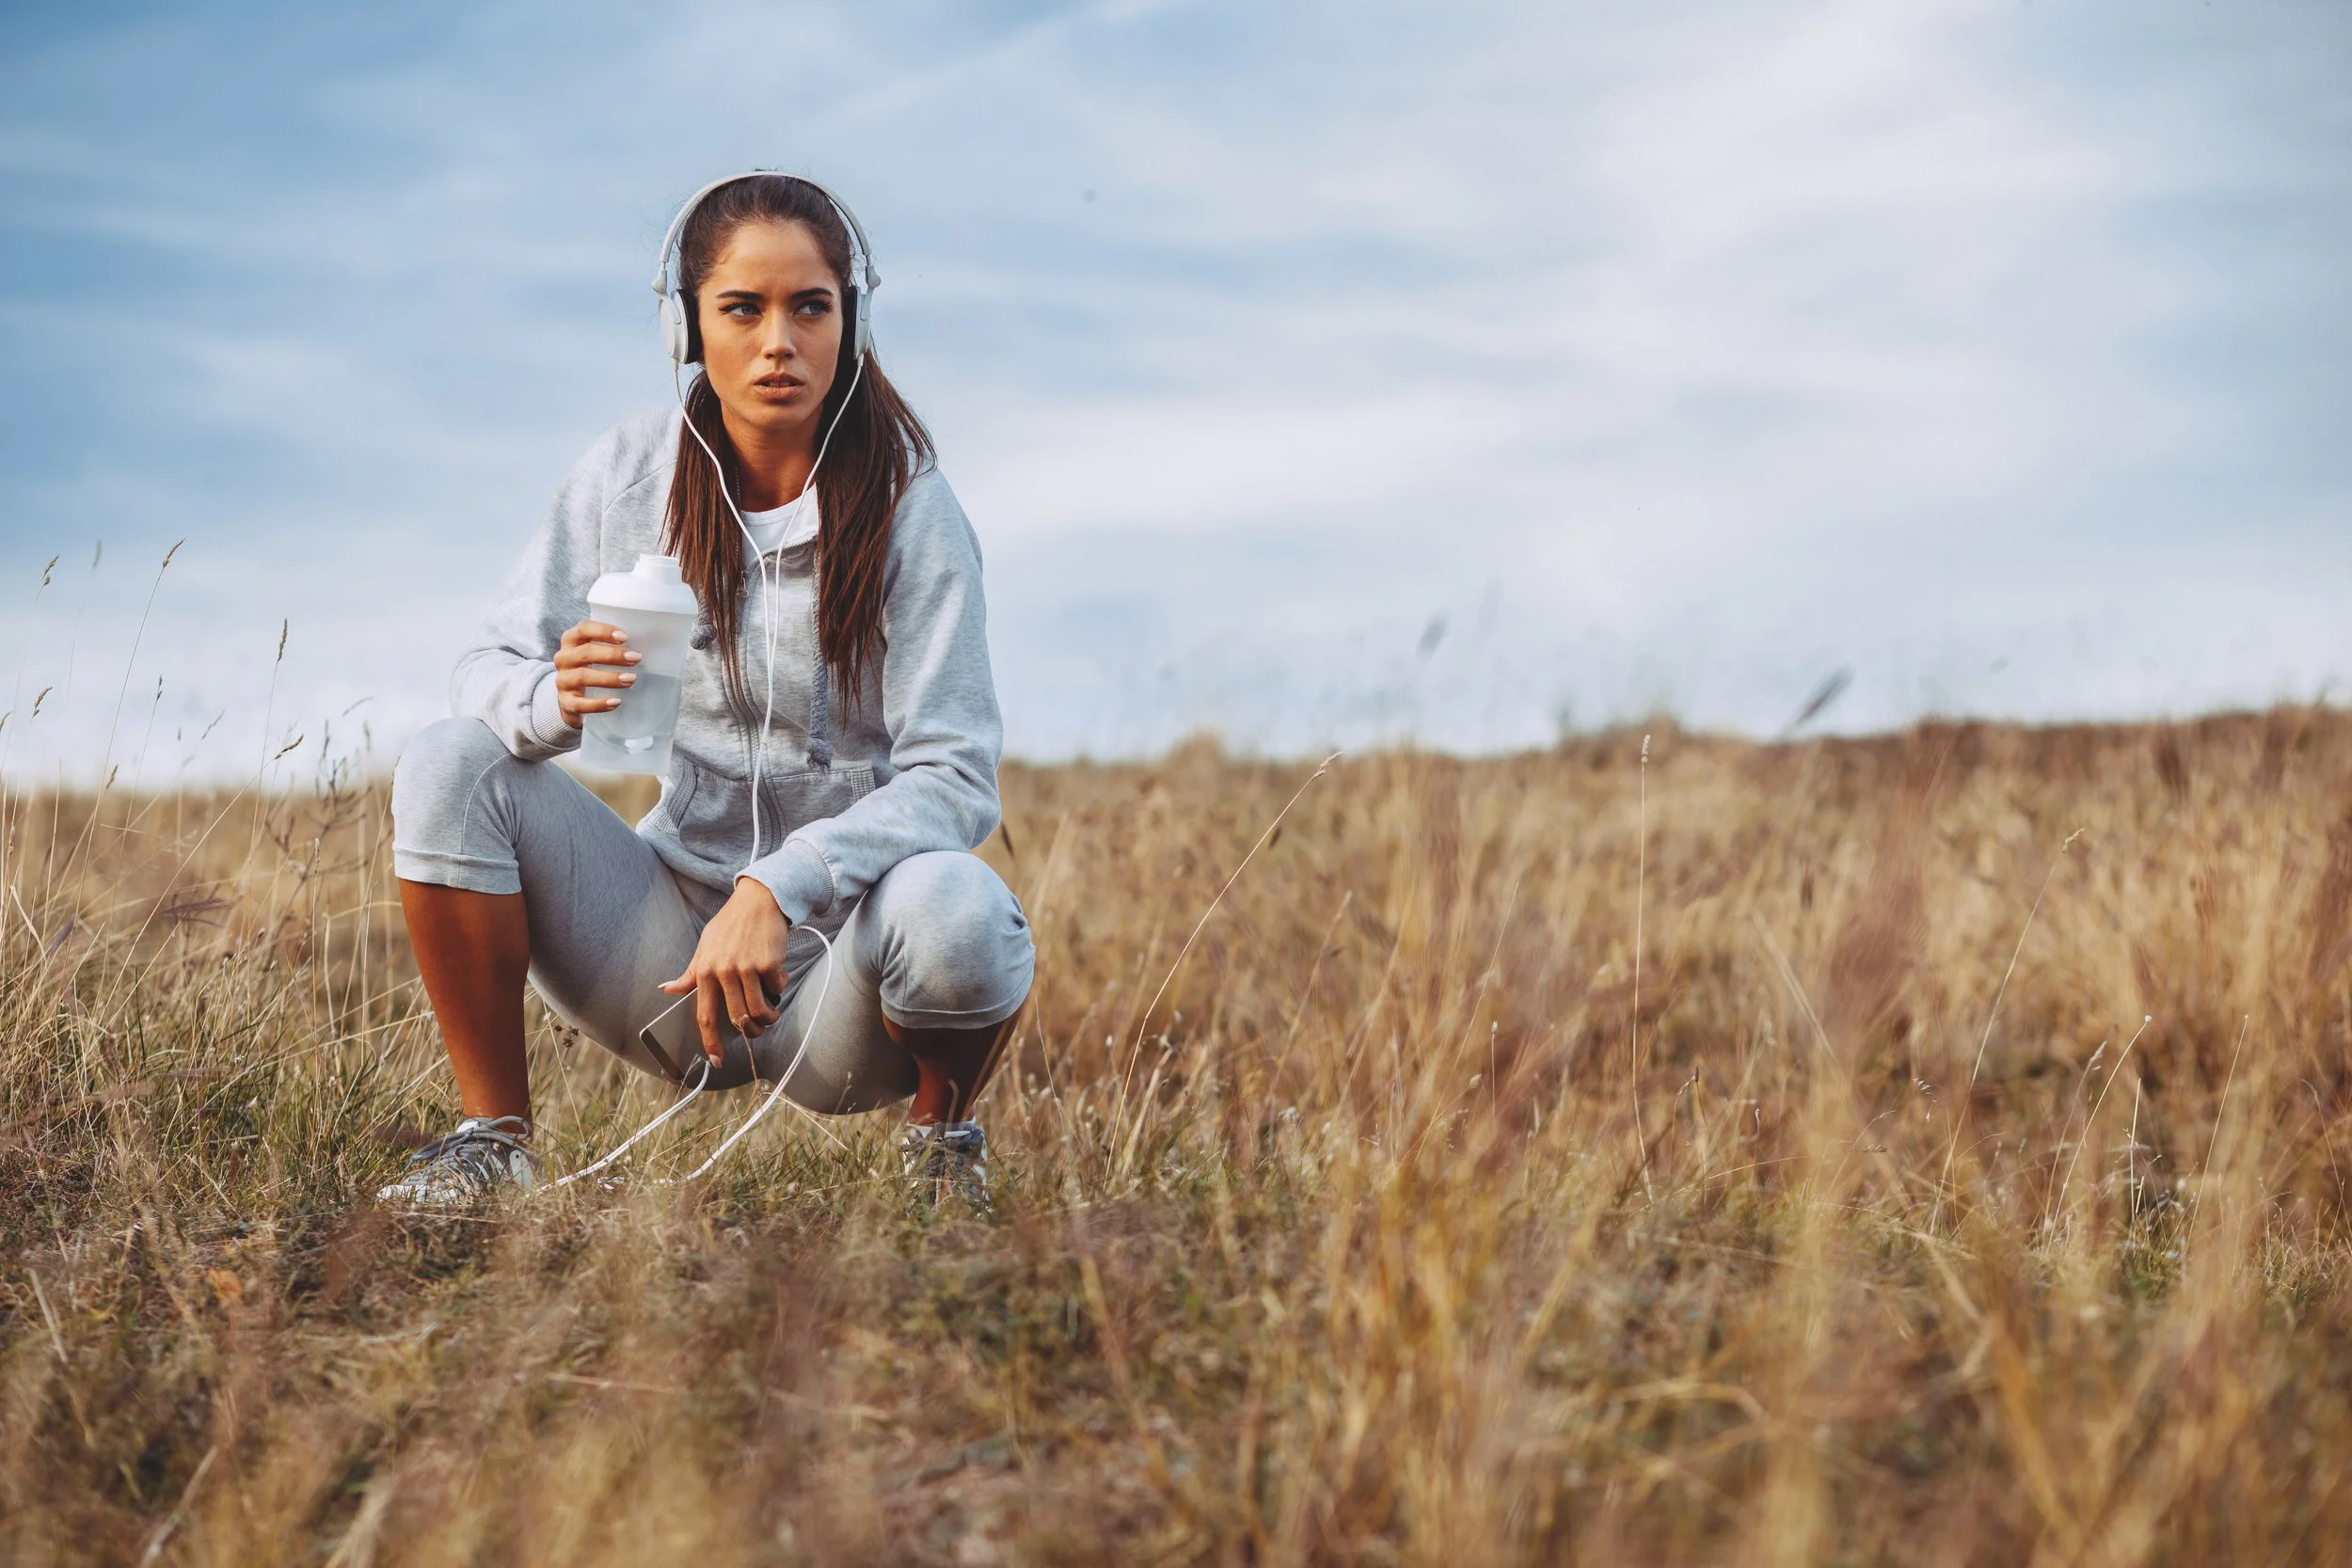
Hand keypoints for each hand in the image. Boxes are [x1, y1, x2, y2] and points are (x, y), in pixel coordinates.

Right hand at [554, 619, 640, 728]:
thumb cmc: (594, 667)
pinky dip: (598, 703)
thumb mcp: (604, 653)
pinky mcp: (566, 702)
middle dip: (612, 655)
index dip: (603, 631)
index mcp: (572, 640)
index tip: (625, 637)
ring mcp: (563, 681)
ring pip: (583, 677)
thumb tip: (664, 633)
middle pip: (585, 653)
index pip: (583, 629)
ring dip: (609, 678)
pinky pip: (579, 704)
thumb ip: (626, 643)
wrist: (573, 699)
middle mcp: (564, 658)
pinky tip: (616, 702)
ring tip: (631, 679)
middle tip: (636, 658)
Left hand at [659, 879, 791, 1063]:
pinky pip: (777, 988)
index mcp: (705, 971)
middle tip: (756, 1031)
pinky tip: (777, 977)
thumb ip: (690, 973)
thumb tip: (666, 989)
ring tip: (771, 1015)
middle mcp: (724, 971)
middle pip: (737, 1018)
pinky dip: (780, 987)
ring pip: (759, 1010)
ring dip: (768, 1018)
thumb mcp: (704, 946)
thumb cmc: (730, 924)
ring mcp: (748, 968)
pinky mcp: (769, 963)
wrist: (759, 900)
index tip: (716, 1061)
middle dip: (750, 1032)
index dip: (710, 1042)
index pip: (705, 1015)